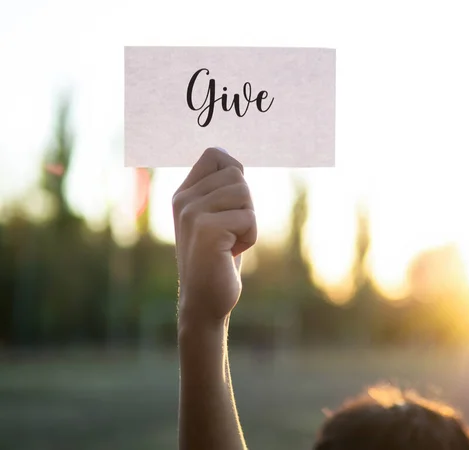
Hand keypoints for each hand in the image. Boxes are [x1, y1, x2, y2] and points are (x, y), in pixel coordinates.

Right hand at [172, 148, 256, 331]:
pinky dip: (249, 238)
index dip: (235, 171)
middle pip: (236, 175)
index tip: (232, 203)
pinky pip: (248, 218)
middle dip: (245, 205)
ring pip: (244, 194)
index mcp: (184, 193)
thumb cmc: (218, 258)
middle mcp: (184, 200)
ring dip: (247, 221)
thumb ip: (221, 190)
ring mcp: (192, 213)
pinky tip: (230, 253)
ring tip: (230, 242)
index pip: (215, 154)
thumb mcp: (217, 218)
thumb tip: (232, 160)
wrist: (205, 301)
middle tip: (230, 231)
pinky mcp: (206, 229)